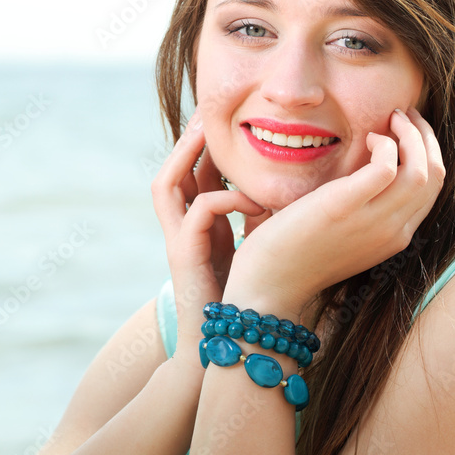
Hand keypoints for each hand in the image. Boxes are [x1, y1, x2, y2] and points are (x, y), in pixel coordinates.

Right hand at [151, 107, 266, 362]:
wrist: (230, 342)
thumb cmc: (246, 294)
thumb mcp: (255, 243)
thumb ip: (259, 213)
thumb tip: (286, 184)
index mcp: (198, 222)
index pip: (196, 171)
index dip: (208, 144)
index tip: (232, 118)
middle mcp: (181, 226)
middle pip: (172, 169)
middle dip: (189, 139)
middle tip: (210, 112)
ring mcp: (178, 240)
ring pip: (167, 184)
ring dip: (189, 157)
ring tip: (212, 135)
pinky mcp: (185, 255)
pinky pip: (199, 212)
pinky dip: (225, 199)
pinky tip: (252, 199)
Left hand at [223, 107, 445, 319]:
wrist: (269, 285)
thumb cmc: (294, 254)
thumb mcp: (342, 232)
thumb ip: (361, 208)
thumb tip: (365, 171)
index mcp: (394, 238)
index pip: (432, 189)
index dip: (427, 153)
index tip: (408, 130)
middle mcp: (393, 232)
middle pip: (435, 176)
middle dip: (426, 137)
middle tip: (404, 114)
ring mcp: (373, 222)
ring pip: (421, 170)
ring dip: (412, 135)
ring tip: (392, 117)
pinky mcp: (345, 207)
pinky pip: (387, 167)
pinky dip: (386, 145)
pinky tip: (368, 138)